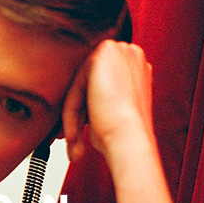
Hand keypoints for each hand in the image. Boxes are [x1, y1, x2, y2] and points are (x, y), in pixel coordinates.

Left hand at [61, 40, 183, 202]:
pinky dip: (71, 112)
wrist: (127, 147)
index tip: (76, 147)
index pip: (93, 89)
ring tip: (76, 148)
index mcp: (132, 74)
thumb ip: (97, 113)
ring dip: (72, 120)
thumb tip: (80, 136)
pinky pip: (73, 82)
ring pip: (76, 86)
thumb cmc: (122, 148)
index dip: (81, 117)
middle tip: (73, 148)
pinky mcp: (104, 54)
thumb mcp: (105, 127)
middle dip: (73, 119)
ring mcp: (118, 54)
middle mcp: (128, 59)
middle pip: (82, 86)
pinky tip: (77, 139)